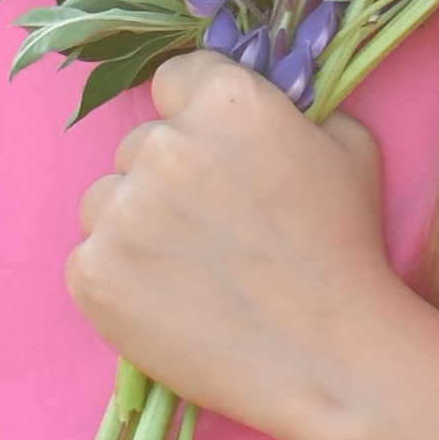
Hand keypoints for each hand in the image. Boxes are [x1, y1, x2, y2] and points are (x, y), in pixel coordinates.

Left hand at [67, 52, 408, 439]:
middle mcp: (162, 145)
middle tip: (214, 230)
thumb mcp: (348, 149)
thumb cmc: (346, 253)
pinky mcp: (91, 272)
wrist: (329, 359)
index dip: (196, 118)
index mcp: (224, 102)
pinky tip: (169, 302)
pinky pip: (89, 258)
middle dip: (169, 179)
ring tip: (191, 271)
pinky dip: (120, 279)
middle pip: (139, 145)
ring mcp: (119, 210)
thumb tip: (269, 108)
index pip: (175, 80)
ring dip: (136, 225)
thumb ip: (295, 111)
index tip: (214, 156)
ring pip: (106, 200)